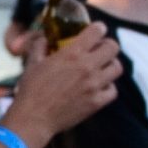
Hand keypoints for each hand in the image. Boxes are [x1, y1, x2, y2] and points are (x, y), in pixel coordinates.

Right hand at [3, 25, 120, 146]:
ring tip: (101, 69)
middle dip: (107, 46)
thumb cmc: (30, 90)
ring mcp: (94, 85)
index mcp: (72, 54)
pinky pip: (113, 90)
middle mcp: (87, 66)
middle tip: (99, 50)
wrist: (33, 118)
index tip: (95, 31)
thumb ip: (39, 46)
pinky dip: (108, 87)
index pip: (97, 31)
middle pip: (113, 47)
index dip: (98, 29)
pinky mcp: (97, 102)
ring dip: (110, 65)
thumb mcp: (32, 63)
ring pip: (117, 68)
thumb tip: (43, 37)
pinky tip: (98, 87)